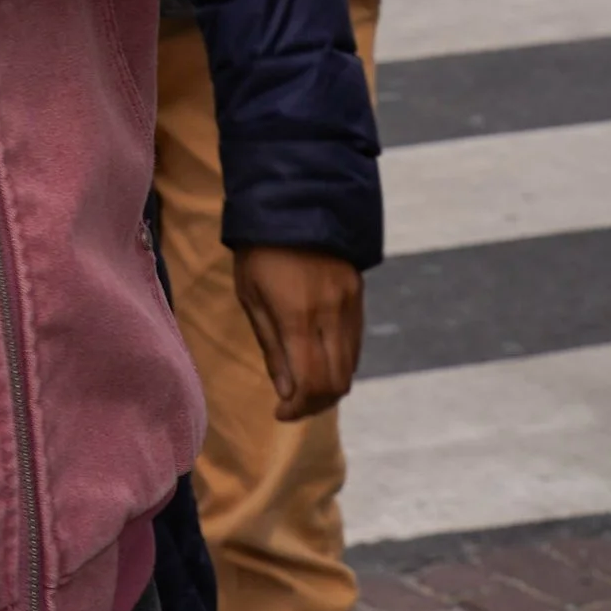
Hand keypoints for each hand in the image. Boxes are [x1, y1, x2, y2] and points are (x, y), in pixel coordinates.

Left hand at [232, 245, 363, 418]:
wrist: (294, 199)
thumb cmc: (259, 248)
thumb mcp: (250, 295)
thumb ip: (271, 345)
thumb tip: (285, 390)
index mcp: (298, 316)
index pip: (311, 384)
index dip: (298, 408)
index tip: (279, 412)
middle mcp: (332, 315)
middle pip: (337, 383)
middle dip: (315, 403)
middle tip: (292, 402)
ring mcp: (350, 305)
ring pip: (351, 366)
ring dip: (330, 384)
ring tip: (303, 382)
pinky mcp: (359, 295)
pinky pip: (355, 343)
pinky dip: (340, 361)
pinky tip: (319, 356)